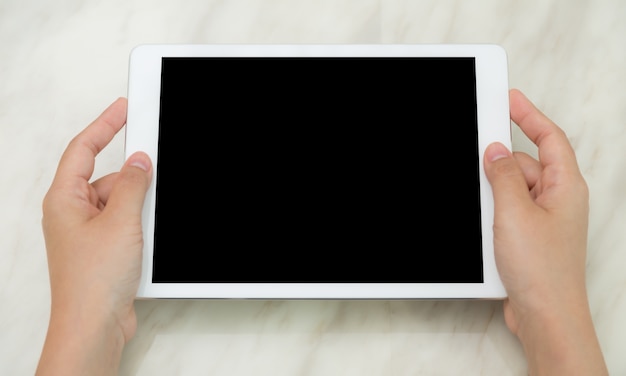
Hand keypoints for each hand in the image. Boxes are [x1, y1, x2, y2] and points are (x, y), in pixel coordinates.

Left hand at [37, 98, 151, 374]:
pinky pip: (123, 221)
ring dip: (136, 200)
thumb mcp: (120, 221)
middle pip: (103, 174)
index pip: (83, 149)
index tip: (123, 108)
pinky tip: (149, 231)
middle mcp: (72, 213)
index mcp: (64, 199)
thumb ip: (131, 185)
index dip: (105, 125)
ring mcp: (87, 232)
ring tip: (148, 213)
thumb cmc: (93, 281)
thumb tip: (140, 161)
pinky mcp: (103, 248)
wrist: (94, 324)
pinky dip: (138, 219)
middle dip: (129, 170)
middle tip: (153, 155)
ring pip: (117, 200)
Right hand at [484, 89, 606, 374]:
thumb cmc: (542, 270)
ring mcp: (544, 219)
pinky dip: (494, 211)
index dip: (529, 114)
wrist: (545, 314)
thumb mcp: (514, 212)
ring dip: (494, 192)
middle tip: (478, 157)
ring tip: (486, 211)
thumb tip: (494, 151)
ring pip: (513, 189)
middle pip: (526, 163)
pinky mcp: (529, 236)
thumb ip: (503, 176)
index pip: (549, 137)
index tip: (509, 98)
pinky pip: (509, 210)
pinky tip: (485, 226)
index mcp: (565, 186)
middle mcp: (558, 200)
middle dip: (501, 163)